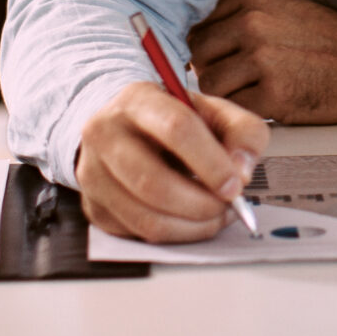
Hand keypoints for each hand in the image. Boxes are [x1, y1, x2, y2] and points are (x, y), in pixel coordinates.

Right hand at [74, 82, 268, 242]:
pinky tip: (192, 221)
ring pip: (145, 217)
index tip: (236, 186)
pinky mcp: (94, 207)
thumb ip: (242, 133)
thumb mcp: (214, 111)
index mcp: (137, 100)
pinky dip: (175, 235)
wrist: (126, 128)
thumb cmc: (174, 120)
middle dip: (201, 203)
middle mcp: (105, 134)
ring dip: (191, 226)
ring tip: (215, 215)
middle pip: (153, 182)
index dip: (210, 162)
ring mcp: (93, 174)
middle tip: (229, 206)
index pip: (175, 128)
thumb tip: (242, 172)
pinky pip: (138, 234)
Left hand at [191, 0, 336, 122]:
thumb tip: (193, 39)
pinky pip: (233, 107)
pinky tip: (264, 103)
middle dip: (211, 68)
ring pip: (211, 83)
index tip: (217, 56)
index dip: (204, 45)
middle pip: (198, 52)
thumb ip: (236, 16)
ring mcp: (263, 59)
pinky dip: (244, 110)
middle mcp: (253, 23)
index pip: (198, 22)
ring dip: (225, 93)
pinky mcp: (274, 94)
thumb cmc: (322, 39)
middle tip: (235, 78)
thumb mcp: (278, 7)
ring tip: (251, 90)